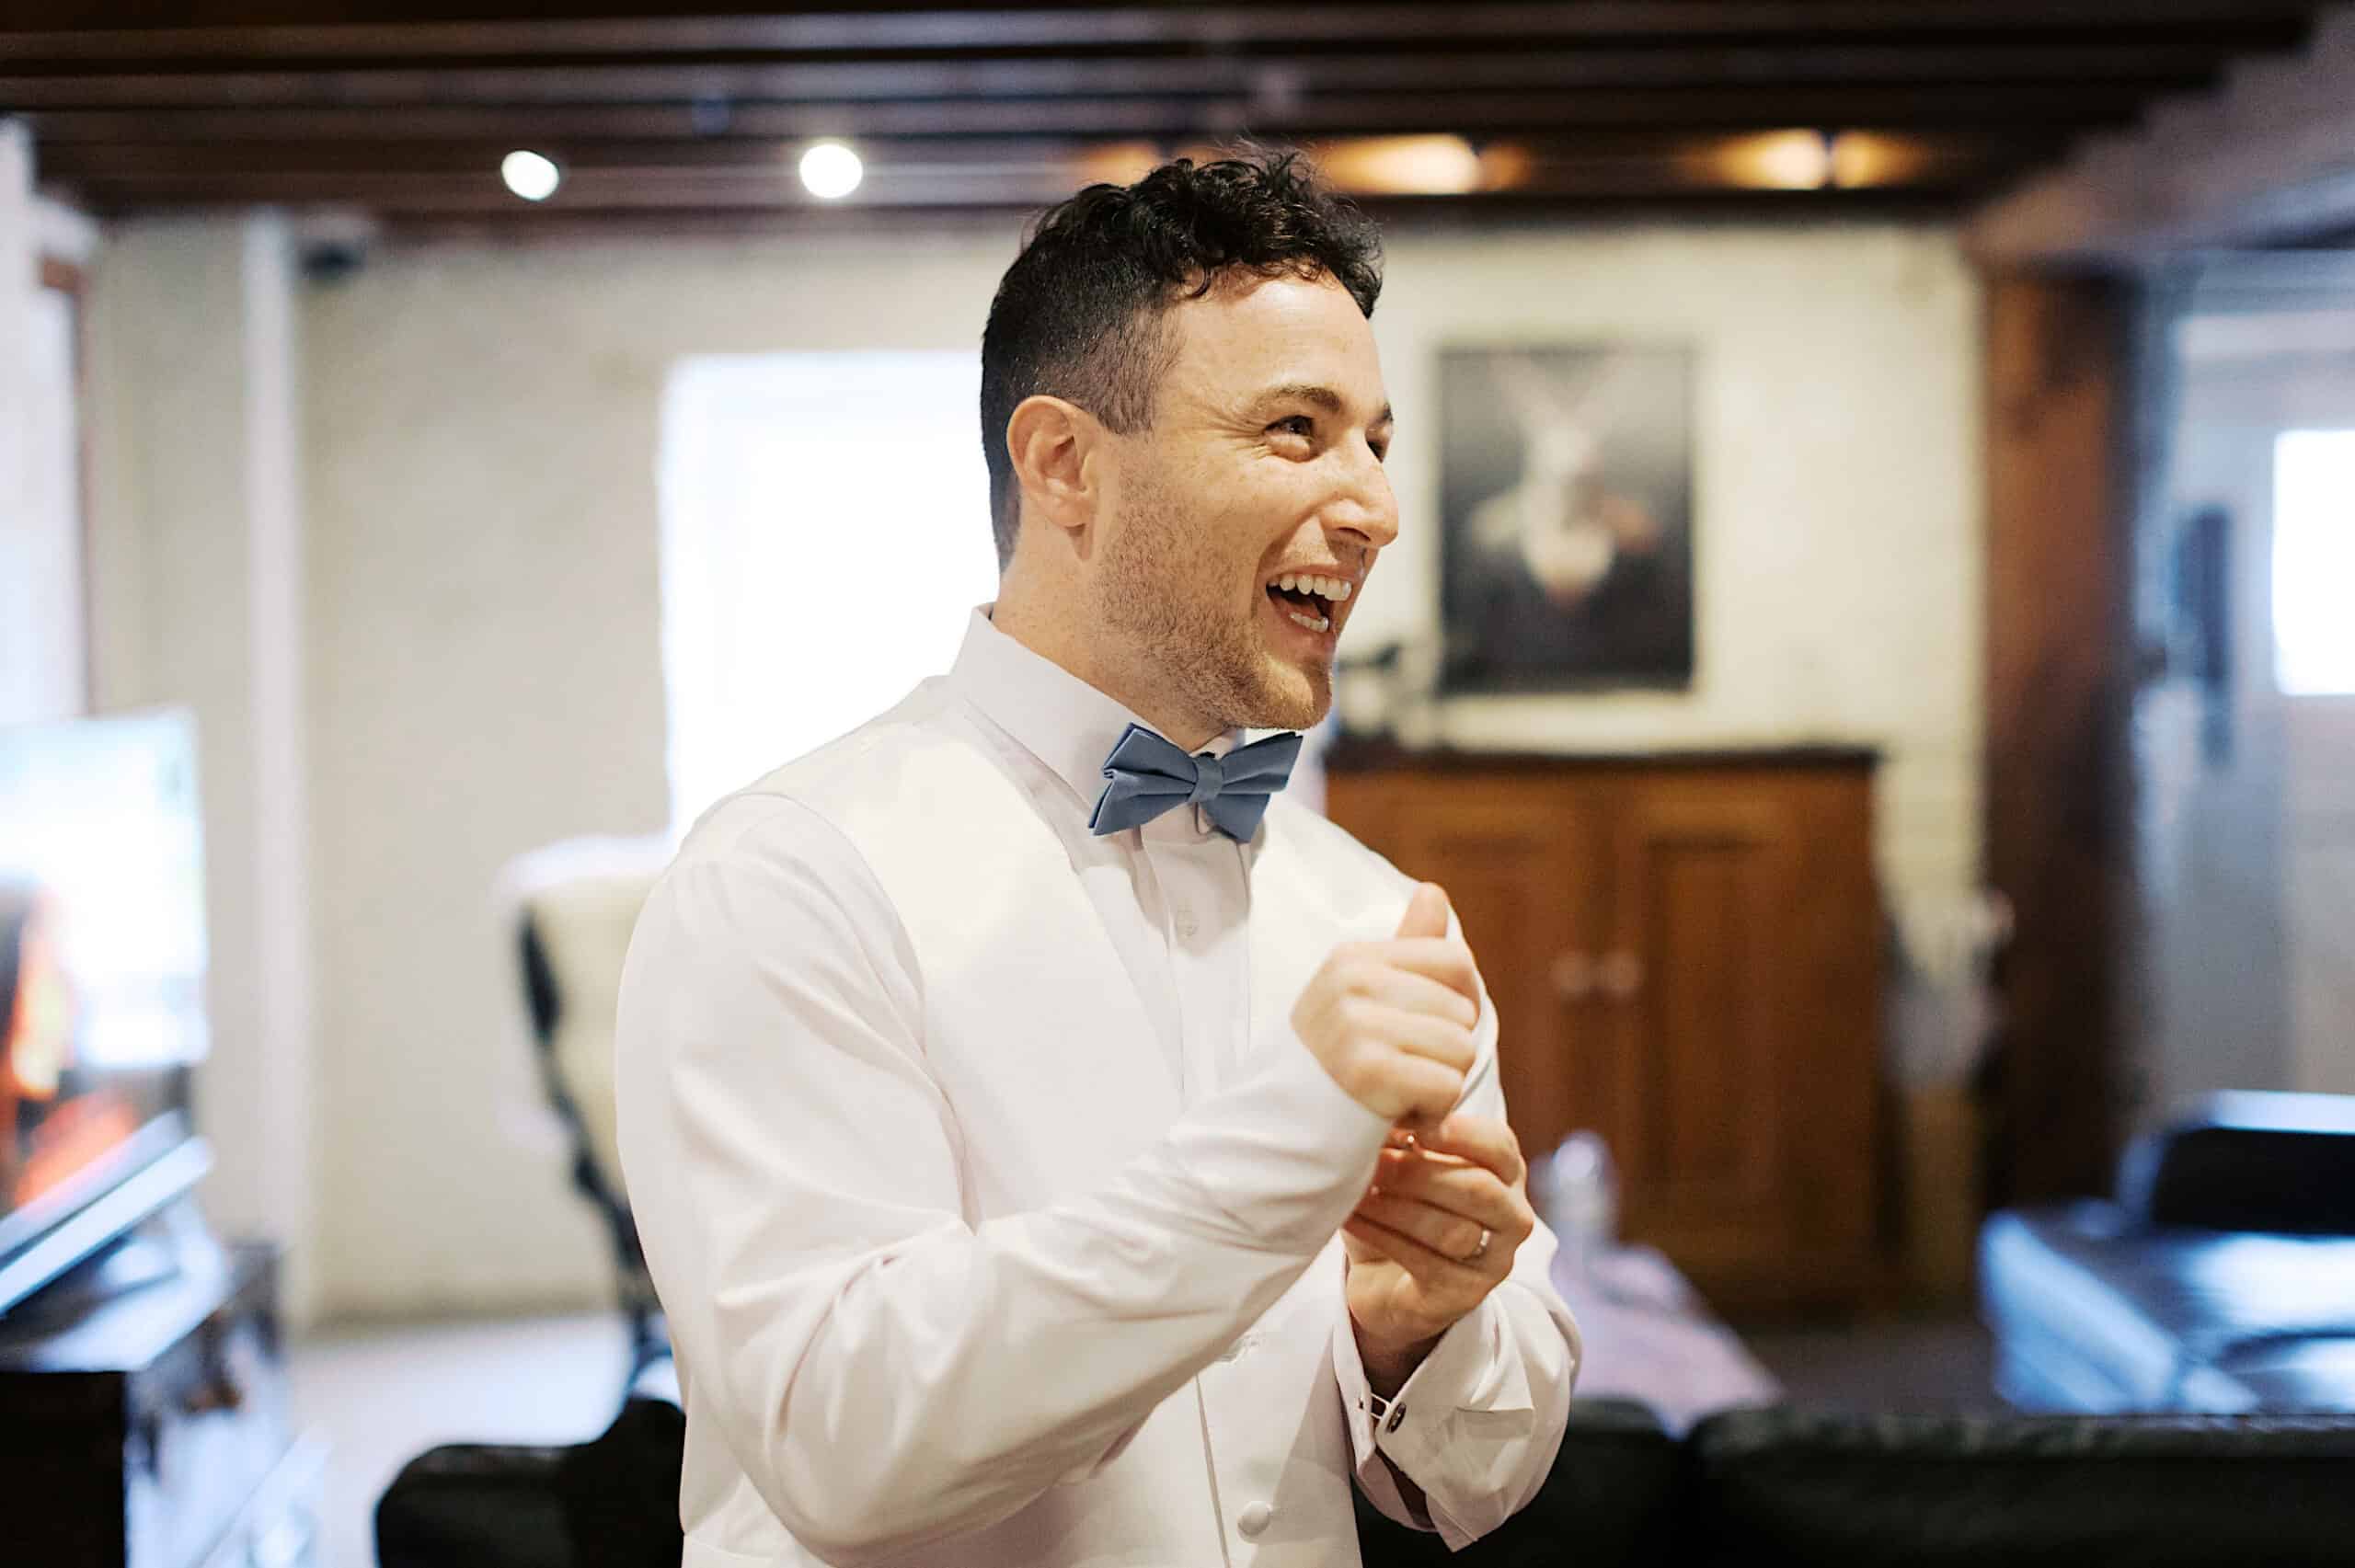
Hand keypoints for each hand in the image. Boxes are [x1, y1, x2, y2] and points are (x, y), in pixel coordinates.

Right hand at [1291, 883, 1479, 1126]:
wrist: (1281, 1127)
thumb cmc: (1332, 1060)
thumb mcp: (1362, 993)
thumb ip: (1407, 945)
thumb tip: (1434, 891)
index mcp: (1355, 957)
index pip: (1456, 960)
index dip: (1461, 1002)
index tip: (1426, 1031)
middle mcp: (1353, 982)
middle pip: (1464, 1011)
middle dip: (1447, 1052)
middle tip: (1401, 1071)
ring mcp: (1357, 1025)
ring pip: (1462, 1050)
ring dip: (1441, 1083)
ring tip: (1398, 1090)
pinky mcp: (1366, 1072)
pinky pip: (1448, 1087)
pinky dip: (1432, 1111)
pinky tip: (1397, 1113)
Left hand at [1343, 1113, 1534, 1371]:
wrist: (1385, 1280)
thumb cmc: (1397, 1203)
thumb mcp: (1406, 1160)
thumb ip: (1407, 1132)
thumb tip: (1384, 1100)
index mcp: (1505, 1170)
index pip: (1498, 1145)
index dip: (1459, 1133)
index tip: (1413, 1125)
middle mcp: (1512, 1215)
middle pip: (1478, 1190)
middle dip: (1421, 1173)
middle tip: (1374, 1159)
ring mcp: (1493, 1261)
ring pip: (1453, 1231)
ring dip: (1397, 1207)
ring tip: (1358, 1189)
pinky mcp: (1463, 1296)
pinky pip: (1426, 1263)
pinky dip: (1383, 1236)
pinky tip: (1351, 1217)